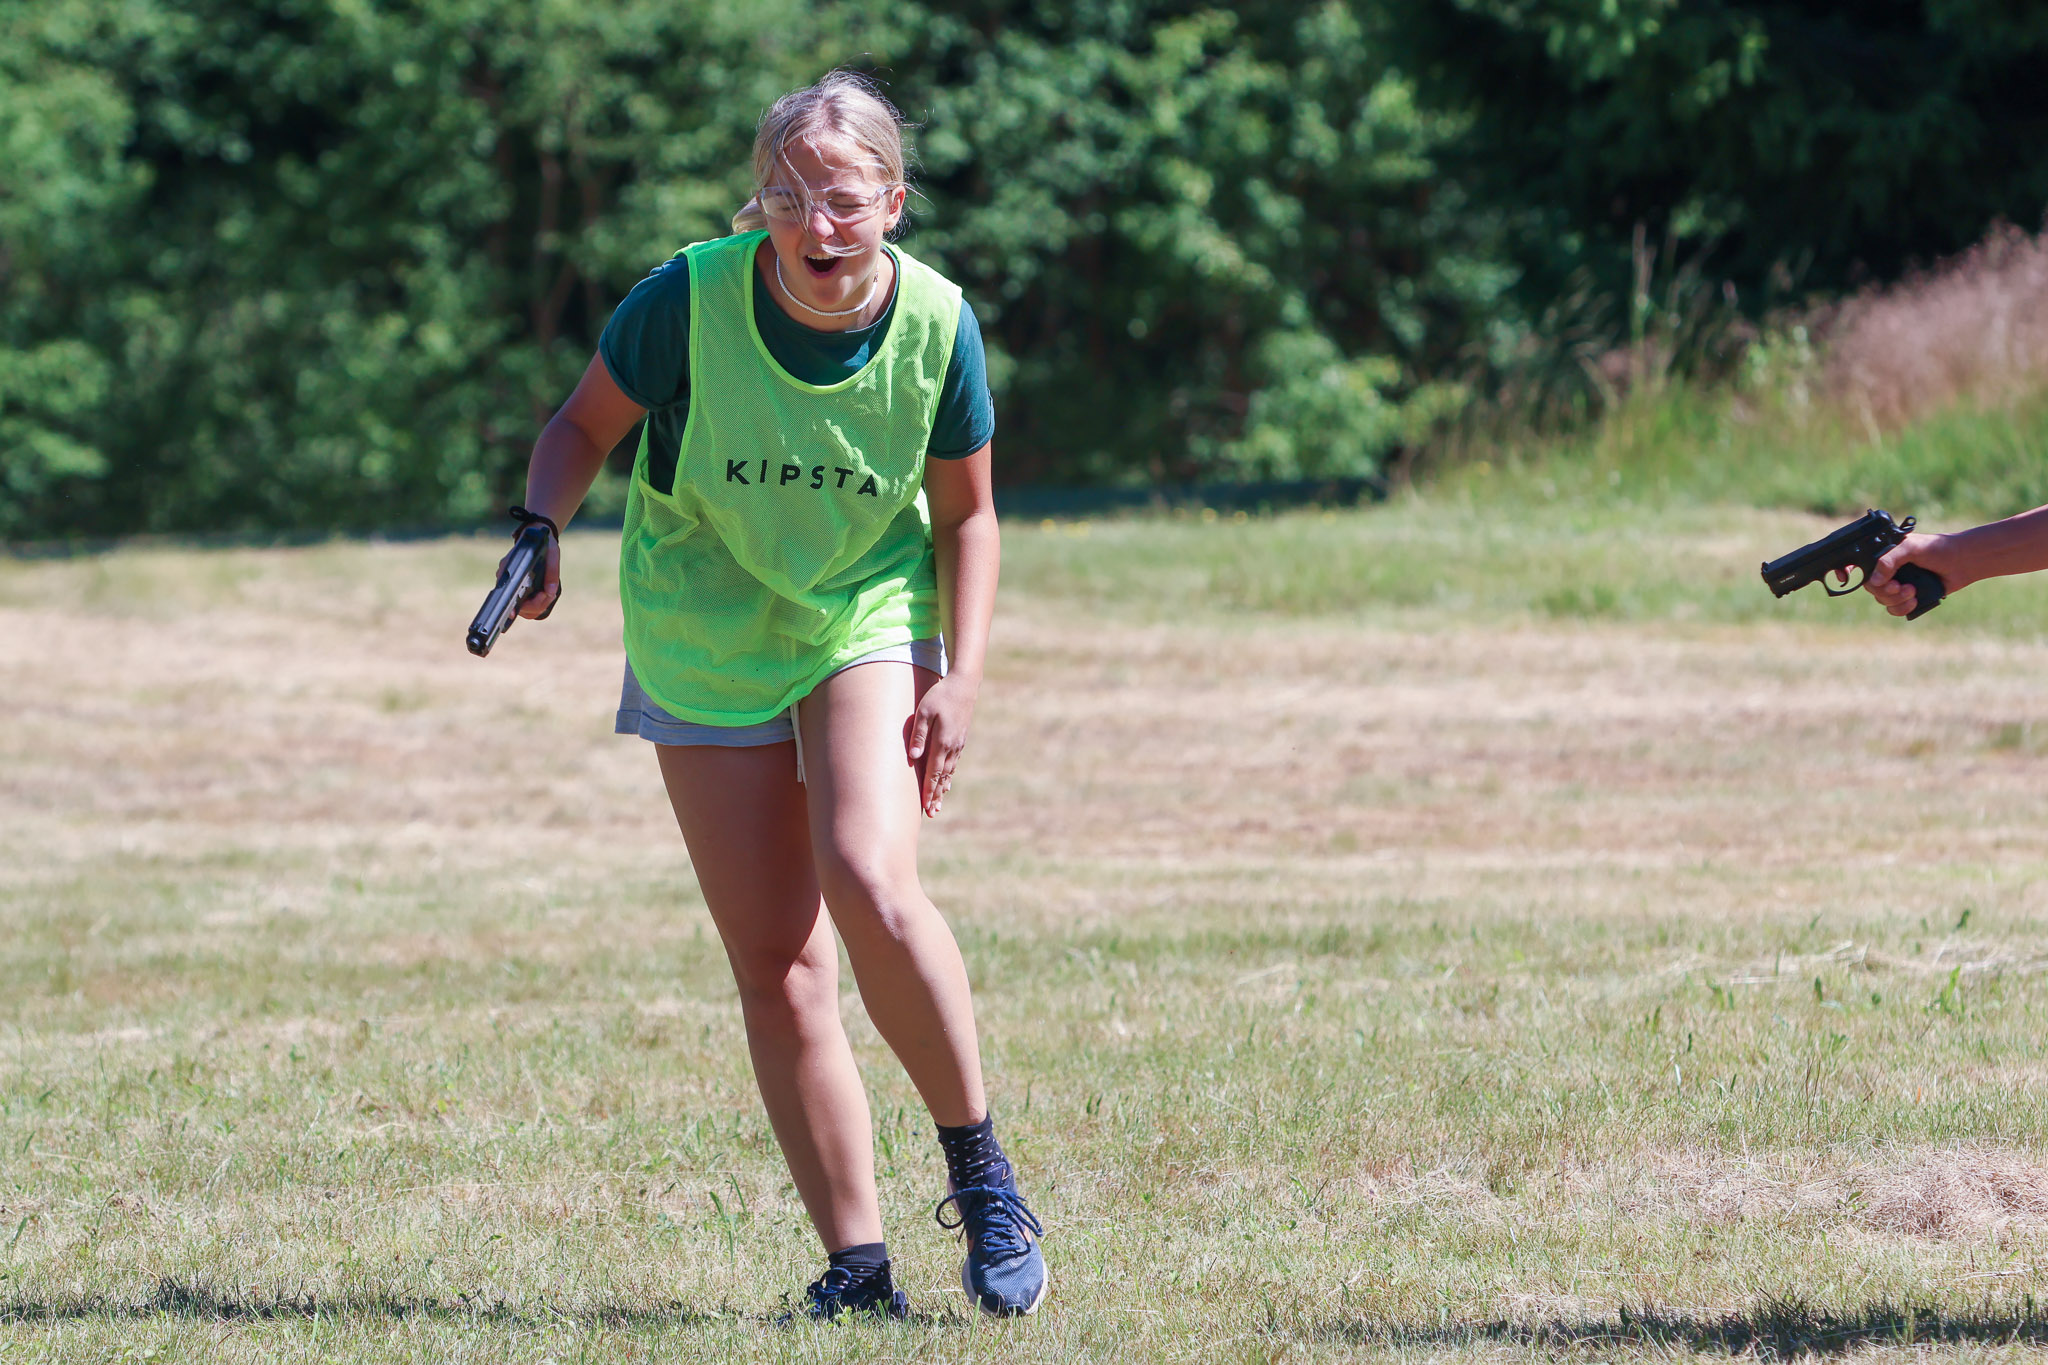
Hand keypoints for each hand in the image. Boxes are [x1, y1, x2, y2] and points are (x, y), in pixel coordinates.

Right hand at [502, 534, 560, 618]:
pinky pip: (526, 606)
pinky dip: (537, 605)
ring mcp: (511, 587)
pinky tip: (545, 595)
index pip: (511, 595)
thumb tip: (551, 592)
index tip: (532, 603)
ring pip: (523, 610)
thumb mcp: (552, 552)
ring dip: (538, 607)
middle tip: (549, 594)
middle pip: (519, 608)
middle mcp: (506, 580)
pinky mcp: (518, 590)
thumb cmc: (542, 542)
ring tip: (548, 594)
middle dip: (537, 605)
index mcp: (510, 570)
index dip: (521, 605)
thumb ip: (552, 571)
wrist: (536, 535)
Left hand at [905, 673, 978, 817]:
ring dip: (943, 789)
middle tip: (932, 813)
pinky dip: (949, 776)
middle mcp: (952, 747)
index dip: (928, 790)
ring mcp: (958, 744)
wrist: (965, 684)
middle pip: (942, 777)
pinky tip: (946, 782)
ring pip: (949, 771)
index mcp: (942, 742)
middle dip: (936, 796)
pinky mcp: (960, 739)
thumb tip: (914, 757)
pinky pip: (954, 763)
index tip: (925, 806)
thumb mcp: (923, 711)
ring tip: (938, 804)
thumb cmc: (940, 695)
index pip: (933, 772)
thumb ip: (918, 734)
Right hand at [1866, 532, 1960, 616]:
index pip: (1864, 570)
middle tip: (1900, 587)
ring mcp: (1899, 585)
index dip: (1863, 577)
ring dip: (1896, 600)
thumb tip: (1874, 581)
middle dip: (1887, 591)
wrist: (1963, 562)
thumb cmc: (1938, 549)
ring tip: (1912, 592)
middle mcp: (1890, 571)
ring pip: (1884, 601)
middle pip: (1873, 589)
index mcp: (1886, 556)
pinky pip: (1895, 610)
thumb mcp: (1910, 547)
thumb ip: (1889, 560)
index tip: (1872, 581)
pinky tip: (1914, 601)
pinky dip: (1902, 609)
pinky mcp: (1910, 597)